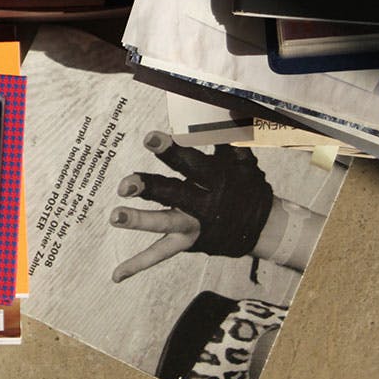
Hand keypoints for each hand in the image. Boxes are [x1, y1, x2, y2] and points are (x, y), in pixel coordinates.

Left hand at [109, 131, 273, 282]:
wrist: (265, 228)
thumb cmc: (247, 185)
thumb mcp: (242, 157)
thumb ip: (230, 132)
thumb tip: (227, 102)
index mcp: (214, 178)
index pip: (190, 162)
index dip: (171, 149)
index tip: (150, 139)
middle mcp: (202, 203)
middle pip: (173, 194)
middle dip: (149, 188)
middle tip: (125, 184)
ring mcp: (193, 226)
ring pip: (163, 225)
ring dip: (138, 221)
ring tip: (114, 216)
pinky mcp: (187, 243)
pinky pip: (159, 255)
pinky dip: (137, 265)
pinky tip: (115, 276)